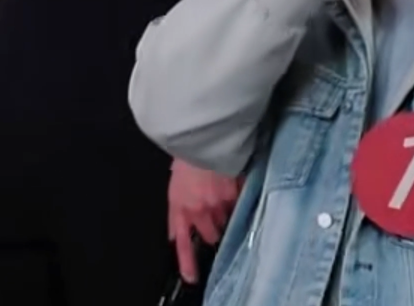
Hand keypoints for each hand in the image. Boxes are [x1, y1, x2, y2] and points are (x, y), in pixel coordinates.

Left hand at [168, 159, 241, 283]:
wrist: (201, 137)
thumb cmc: (186, 155)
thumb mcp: (174, 185)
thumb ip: (177, 211)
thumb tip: (176, 232)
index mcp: (180, 207)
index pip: (182, 242)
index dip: (187, 262)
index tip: (191, 276)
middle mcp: (199, 210)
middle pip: (211, 235)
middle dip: (214, 229)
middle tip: (215, 215)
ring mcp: (218, 203)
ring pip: (227, 221)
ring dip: (227, 214)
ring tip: (225, 196)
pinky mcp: (234, 193)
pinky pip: (239, 203)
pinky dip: (239, 198)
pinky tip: (235, 185)